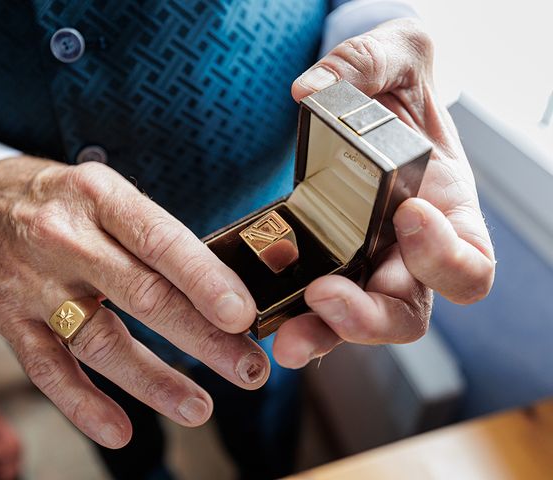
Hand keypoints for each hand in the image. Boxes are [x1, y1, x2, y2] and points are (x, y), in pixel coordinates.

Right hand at [0, 157, 268, 447]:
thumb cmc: (63, 200)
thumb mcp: (108, 193)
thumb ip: (156, 236)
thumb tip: (221, 288)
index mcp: (100, 197)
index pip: (160, 240)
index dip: (204, 280)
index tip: (243, 315)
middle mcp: (64, 238)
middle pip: (142, 296)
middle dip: (203, 338)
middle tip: (248, 369)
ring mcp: (33, 283)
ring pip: (101, 341)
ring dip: (155, 381)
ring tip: (200, 407)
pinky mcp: (9, 319)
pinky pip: (47, 370)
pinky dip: (84, 405)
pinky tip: (121, 430)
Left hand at [274, 18, 495, 366]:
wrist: (368, 104)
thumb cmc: (397, 88)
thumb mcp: (395, 58)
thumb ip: (366, 64)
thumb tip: (310, 90)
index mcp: (448, 211)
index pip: (469, 264)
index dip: (445, 256)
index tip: (407, 214)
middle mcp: (410, 250)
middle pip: (407, 311)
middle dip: (369, 316)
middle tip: (325, 298)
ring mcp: (366, 261)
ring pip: (358, 320)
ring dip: (325, 332)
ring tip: (287, 338)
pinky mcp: (326, 261)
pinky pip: (317, 303)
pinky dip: (296, 314)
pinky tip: (265, 311)